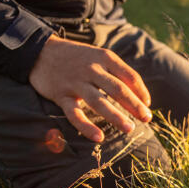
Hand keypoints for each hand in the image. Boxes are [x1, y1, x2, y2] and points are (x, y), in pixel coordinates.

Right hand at [28, 35, 151, 141]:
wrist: (40, 50)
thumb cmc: (77, 57)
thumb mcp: (99, 56)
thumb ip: (118, 72)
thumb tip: (140, 96)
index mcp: (105, 57)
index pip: (130, 76)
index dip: (141, 92)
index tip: (148, 104)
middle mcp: (92, 69)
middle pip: (118, 89)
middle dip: (135, 105)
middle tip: (147, 118)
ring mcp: (76, 82)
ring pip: (99, 101)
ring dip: (116, 116)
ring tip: (130, 129)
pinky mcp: (61, 95)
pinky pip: (75, 114)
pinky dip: (86, 126)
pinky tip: (98, 137)